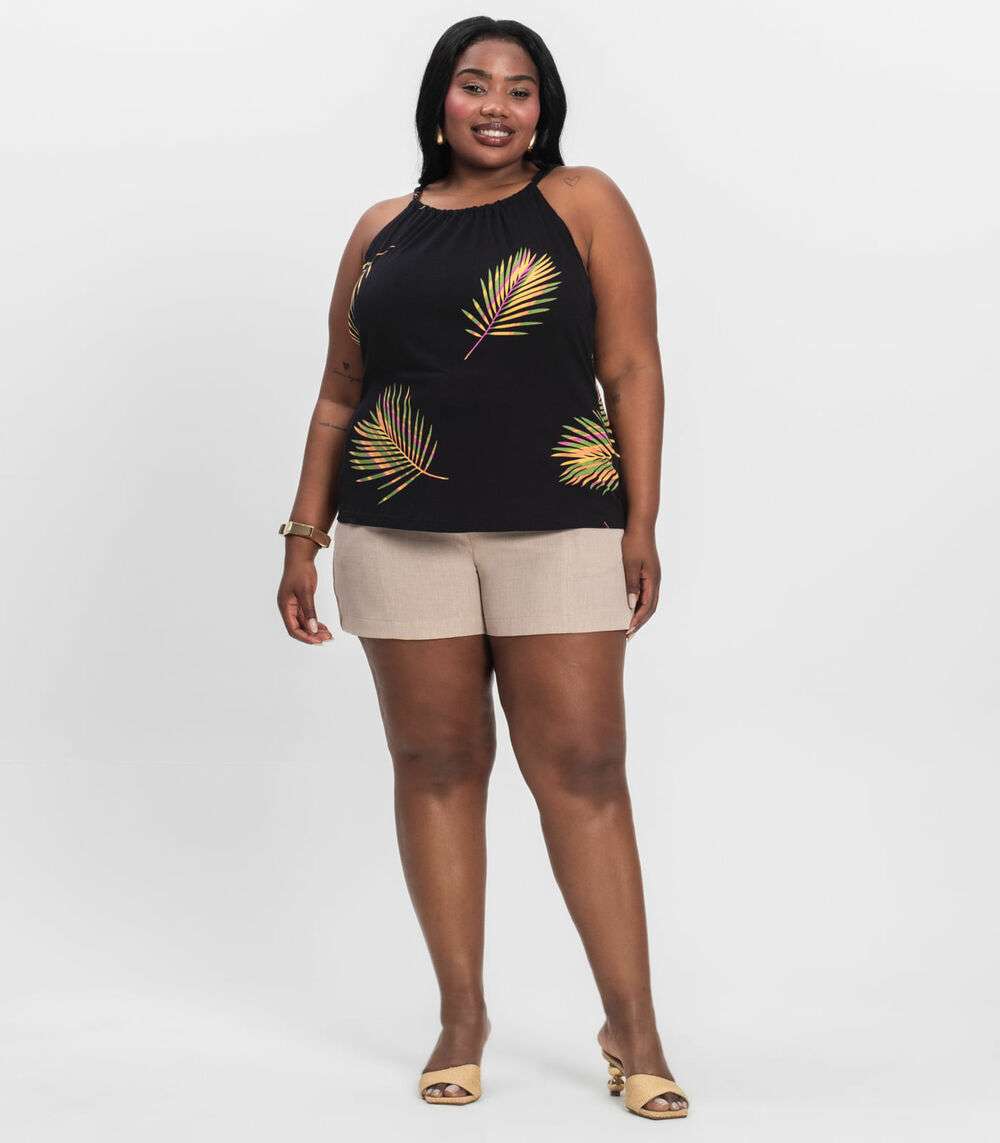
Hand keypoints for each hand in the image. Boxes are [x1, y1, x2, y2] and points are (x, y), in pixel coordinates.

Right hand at [277, 554, 333, 644]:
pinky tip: (325, 627)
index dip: (305, 637)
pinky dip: (315, 623)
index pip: (293, 629)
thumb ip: (309, 611)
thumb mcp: (306, 591)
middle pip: (299, 628)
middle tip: (328, 638)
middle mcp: (288, 608)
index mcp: (285, 606)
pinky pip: (307, 617)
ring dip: (315, 630)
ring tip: (329, 635)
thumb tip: (312, 630)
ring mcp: (294, 606)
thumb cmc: (301, 571)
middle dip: (312, 635)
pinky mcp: (301, 602)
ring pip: (304, 624)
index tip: (319, 641)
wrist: (301, 557)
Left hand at [622, 524, 660, 639]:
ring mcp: (652, 577)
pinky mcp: (648, 574)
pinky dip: (638, 605)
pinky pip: (645, 594)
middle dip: (639, 622)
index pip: (647, 606)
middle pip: (650, 608)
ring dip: (639, 615)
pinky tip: (629, 608)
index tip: (627, 630)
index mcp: (653, 580)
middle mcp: (655, 580)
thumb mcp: (629, 563)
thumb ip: (630, 583)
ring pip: (649, 602)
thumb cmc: (632, 542)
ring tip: (628, 627)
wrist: (640, 525)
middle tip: (627, 635)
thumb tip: (630, 604)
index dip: (637, 620)